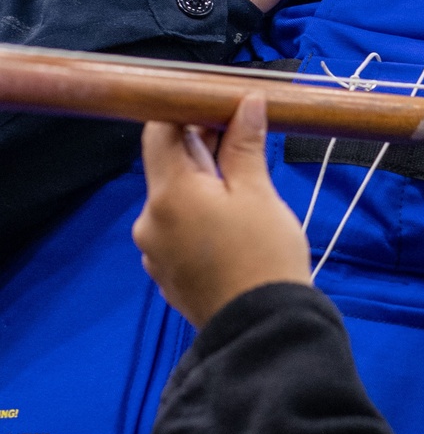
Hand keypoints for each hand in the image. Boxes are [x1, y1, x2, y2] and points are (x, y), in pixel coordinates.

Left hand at [133, 94, 310, 329]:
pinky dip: (199, 213)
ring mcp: (155, 250)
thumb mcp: (259, 192)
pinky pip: (178, 228)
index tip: (218, 104)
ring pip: (174, 197)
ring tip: (246, 181)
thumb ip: (244, 145)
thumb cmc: (264, 255)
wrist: (263, 330)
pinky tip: (233, 219)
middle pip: (168, 164)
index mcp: (169, 194)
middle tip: (244, 134)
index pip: (159, 130)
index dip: (185, 110)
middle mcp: (150, 220)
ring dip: (203, 181)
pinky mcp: (168, 272)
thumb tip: (247, 103)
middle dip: (202, 145)